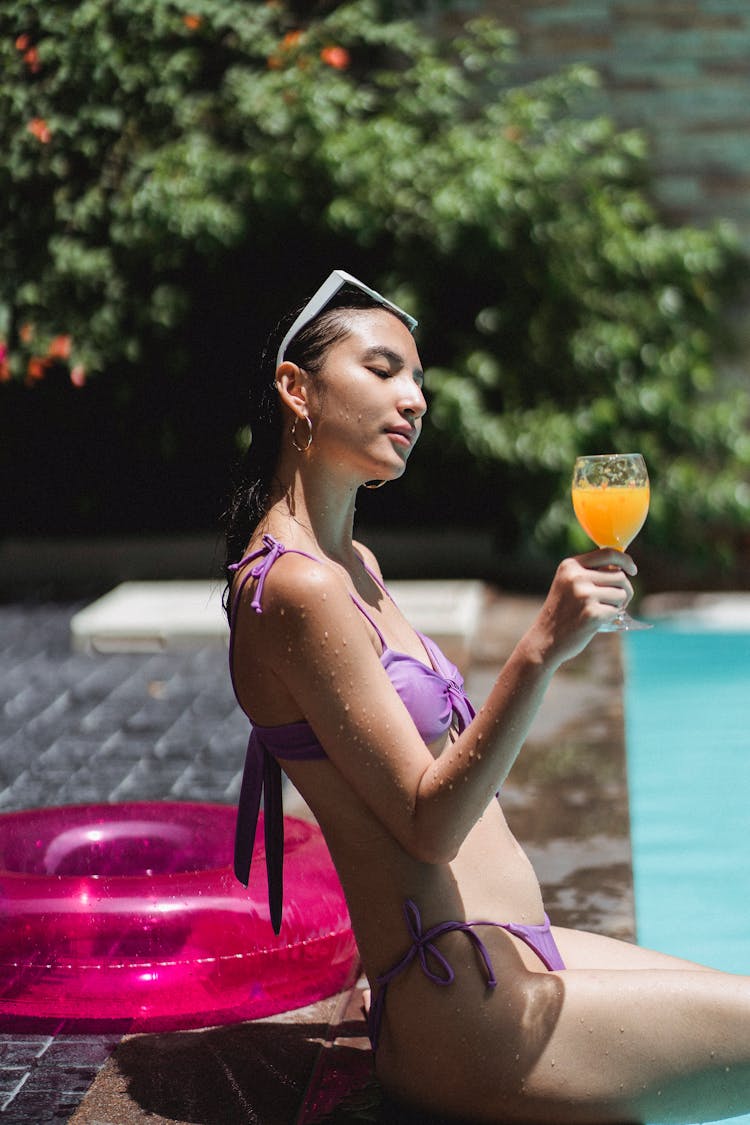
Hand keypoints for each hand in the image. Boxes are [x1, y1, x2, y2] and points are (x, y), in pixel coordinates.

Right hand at [528, 550, 635, 666]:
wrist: (545, 639)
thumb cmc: (562, 612)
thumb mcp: (569, 584)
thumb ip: (591, 572)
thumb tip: (623, 567)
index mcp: (570, 565)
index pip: (608, 553)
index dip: (625, 560)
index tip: (632, 570)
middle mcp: (576, 577)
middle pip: (619, 575)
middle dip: (624, 589)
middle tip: (617, 602)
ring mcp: (584, 595)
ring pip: (622, 593)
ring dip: (618, 604)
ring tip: (603, 611)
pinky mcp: (591, 613)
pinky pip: (617, 611)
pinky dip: (612, 617)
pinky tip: (597, 621)